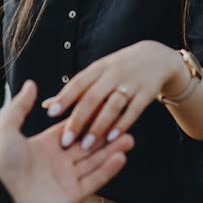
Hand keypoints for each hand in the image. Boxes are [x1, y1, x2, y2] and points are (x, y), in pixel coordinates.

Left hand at [0, 80, 134, 202]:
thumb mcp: (7, 127)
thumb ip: (22, 105)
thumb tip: (31, 83)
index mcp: (43, 146)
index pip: (71, 130)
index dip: (88, 120)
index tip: (104, 109)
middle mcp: (56, 162)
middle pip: (87, 146)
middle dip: (105, 136)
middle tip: (125, 125)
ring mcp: (64, 180)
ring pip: (94, 163)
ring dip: (111, 151)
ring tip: (129, 138)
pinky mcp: (70, 196)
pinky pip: (93, 181)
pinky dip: (107, 170)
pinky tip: (121, 157)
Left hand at [41, 40, 183, 150]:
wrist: (155, 57)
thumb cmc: (118, 70)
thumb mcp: (97, 73)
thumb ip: (74, 90)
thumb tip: (47, 105)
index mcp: (97, 68)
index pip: (78, 83)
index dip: (64, 97)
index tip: (50, 113)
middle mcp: (113, 73)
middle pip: (93, 97)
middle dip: (78, 119)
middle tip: (66, 140)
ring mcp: (131, 82)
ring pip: (112, 105)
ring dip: (99, 126)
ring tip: (87, 145)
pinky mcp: (147, 92)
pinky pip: (134, 110)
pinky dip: (123, 124)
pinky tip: (112, 139)